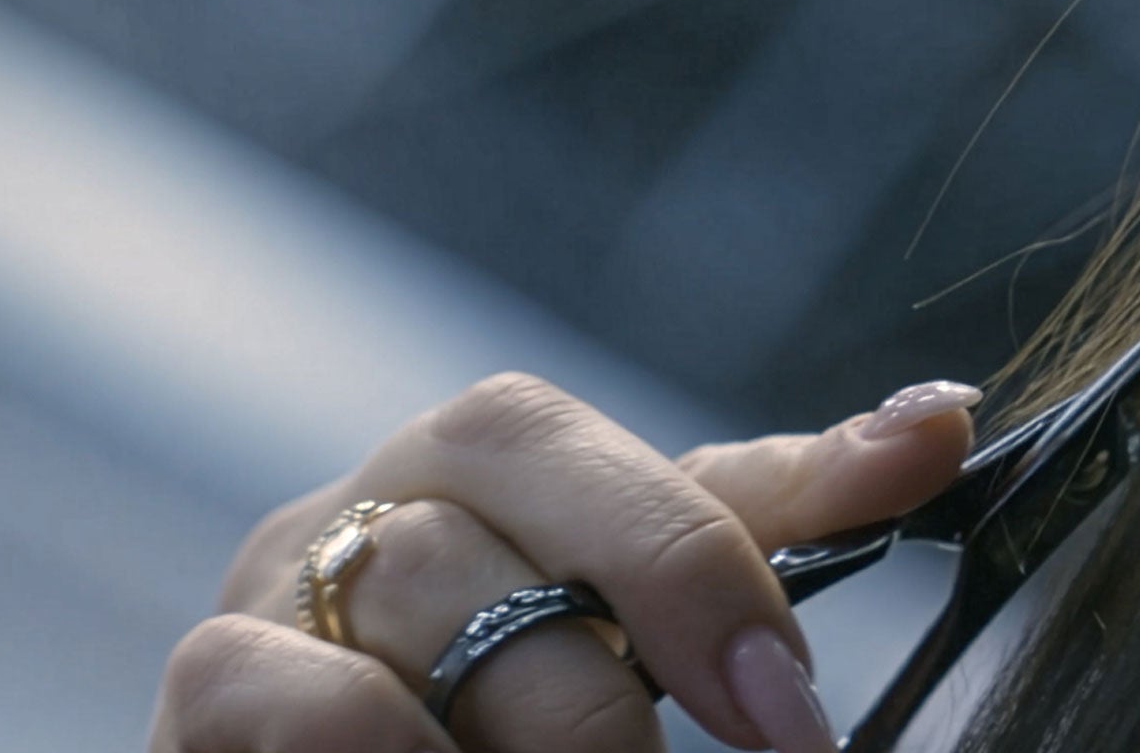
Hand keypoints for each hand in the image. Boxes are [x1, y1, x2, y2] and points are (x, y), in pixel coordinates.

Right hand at [147, 374, 982, 752]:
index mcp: (481, 484)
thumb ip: (752, 546)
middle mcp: (369, 510)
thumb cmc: (502, 739)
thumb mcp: (632, 644)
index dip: (726, 520)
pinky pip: (279, 687)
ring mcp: (273, 602)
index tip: (832, 640)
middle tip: (774, 742)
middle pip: (500, 453)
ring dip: (551, 710)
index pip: (601, 433)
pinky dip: (394, 746)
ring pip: (417, 578)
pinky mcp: (200, 703)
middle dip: (654, 594)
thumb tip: (939, 420)